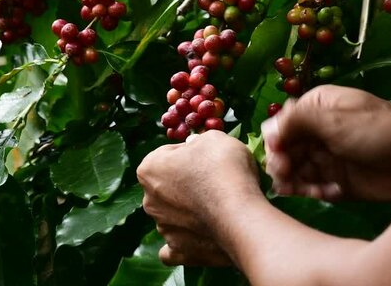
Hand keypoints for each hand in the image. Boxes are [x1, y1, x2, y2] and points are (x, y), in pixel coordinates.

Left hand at [137, 131, 261, 259]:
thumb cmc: (224, 170)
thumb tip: (193, 147)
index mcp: (149, 169)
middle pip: (168, 186)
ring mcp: (163, 228)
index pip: (168, 155)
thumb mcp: (214, 139)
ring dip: (188, 212)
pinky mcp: (179, 251)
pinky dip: (184, 242)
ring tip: (217, 209)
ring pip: (172, 216)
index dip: (190, 154)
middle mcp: (149, 200)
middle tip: (215, 183)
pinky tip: (197, 238)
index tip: (209, 158)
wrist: (241, 215)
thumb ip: (198, 141)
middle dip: (186, 184)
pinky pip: (174, 248)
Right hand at [262, 85, 390, 200]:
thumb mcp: (334, 119)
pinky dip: (311, 192)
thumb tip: (265, 131)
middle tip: (284, 178)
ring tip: (297, 190)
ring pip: (295, 171)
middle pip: (284, 150)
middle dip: (282, 164)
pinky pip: (312, 187)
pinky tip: (321, 193)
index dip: (274, 143)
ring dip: (293, 181)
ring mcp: (326, 157)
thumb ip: (295, 121)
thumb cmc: (378, 130)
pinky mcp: (336, 181)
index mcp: (315, 109)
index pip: (280, 126)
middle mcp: (316, 132)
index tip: (277, 157)